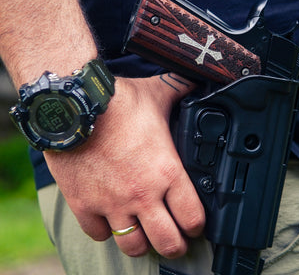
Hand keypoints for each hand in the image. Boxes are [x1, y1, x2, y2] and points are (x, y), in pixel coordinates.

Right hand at [44, 74, 204, 257]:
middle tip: (175, 239)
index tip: (195, 223)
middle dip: (175, 244)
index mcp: (166, 170)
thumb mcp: (158, 93)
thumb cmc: (118, 101)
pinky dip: (106, 231)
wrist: (74, 104)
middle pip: (167, 242)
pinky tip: (110, 218)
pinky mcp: (84, 204)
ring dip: (142, 243)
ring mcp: (111, 203)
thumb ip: (181, 88)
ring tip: (145, 233)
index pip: (192, 217)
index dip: (198, 225)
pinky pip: (99, 234)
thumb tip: (199, 77)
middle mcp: (142, 193)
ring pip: (133, 246)